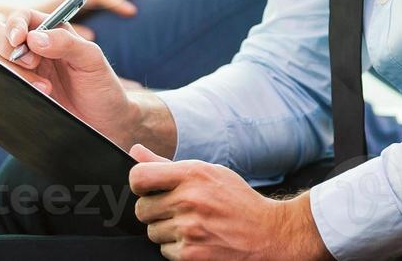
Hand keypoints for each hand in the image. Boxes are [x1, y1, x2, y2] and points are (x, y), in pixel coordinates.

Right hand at [0, 8, 139, 147]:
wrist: (105, 124)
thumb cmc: (103, 87)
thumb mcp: (92, 60)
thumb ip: (67, 43)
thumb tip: (34, 38)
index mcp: (51, 32)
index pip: (22, 17)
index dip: (15, 24)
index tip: (20, 40)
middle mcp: (33, 49)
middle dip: (6, 47)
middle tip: (32, 64)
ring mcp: (24, 73)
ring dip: (17, 74)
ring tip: (46, 89)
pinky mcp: (21, 93)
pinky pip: (1, 85)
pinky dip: (11, 89)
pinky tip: (38, 98)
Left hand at [128, 146, 330, 260]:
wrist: (267, 233)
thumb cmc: (236, 199)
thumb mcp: (207, 172)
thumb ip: (166, 165)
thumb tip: (134, 152)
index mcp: (192, 173)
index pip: (139, 177)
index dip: (139, 184)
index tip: (148, 188)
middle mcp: (189, 199)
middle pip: (141, 209)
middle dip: (155, 211)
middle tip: (176, 210)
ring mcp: (189, 228)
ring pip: (152, 232)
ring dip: (167, 231)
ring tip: (192, 224)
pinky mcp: (191, 254)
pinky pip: (164, 251)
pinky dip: (177, 248)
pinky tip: (197, 239)